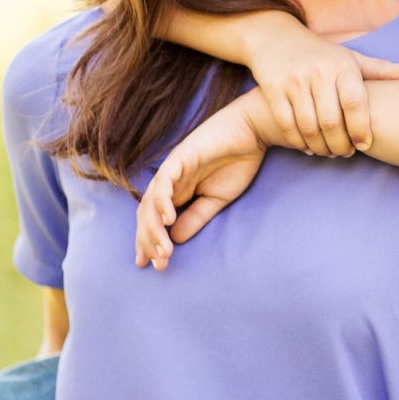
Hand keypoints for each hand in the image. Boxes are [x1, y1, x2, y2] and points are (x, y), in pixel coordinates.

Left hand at [136, 94, 269, 268]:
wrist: (252, 133)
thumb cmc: (237, 163)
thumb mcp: (216, 200)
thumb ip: (196, 217)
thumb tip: (175, 239)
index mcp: (177, 192)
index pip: (153, 220)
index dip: (149, 242)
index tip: (151, 266)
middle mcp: (169, 182)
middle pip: (146, 214)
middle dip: (149, 241)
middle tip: (159, 265)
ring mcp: (172, 169)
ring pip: (150, 201)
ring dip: (154, 228)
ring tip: (164, 251)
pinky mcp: (180, 157)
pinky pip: (164, 181)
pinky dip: (163, 201)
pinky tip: (168, 220)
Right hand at [249, 24, 398, 155]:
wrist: (275, 37)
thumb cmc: (321, 54)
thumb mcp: (350, 58)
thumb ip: (379, 69)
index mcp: (341, 66)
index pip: (355, 103)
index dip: (361, 129)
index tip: (365, 145)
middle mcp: (318, 72)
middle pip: (331, 121)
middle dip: (340, 144)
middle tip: (346, 153)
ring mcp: (293, 81)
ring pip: (308, 126)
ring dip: (320, 146)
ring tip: (329, 152)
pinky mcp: (272, 89)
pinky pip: (286, 124)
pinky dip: (298, 141)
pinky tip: (308, 147)